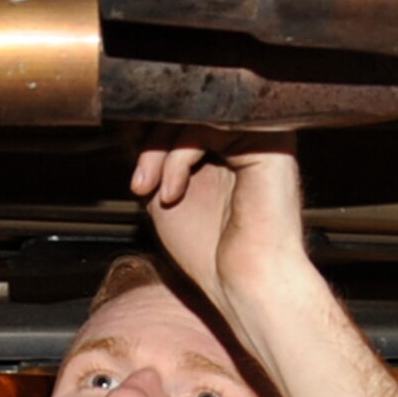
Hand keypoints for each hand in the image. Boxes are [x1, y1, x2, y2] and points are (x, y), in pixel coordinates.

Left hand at [130, 132, 311, 336]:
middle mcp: (246, 136)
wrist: (246, 286)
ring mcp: (259, 135)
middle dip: (150, 145)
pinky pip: (210, 124)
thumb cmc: (212, 255)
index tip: (132, 169)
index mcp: (227, 147)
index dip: (149, 134)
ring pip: (195, 113)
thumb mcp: (164, 197)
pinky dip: (178, 155)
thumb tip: (129, 125)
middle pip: (187, 110)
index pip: (182, 116)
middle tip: (138, 185)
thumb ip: (154, 160)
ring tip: (148, 191)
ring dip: (158, 150)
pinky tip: (172, 193)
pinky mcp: (268, 140)